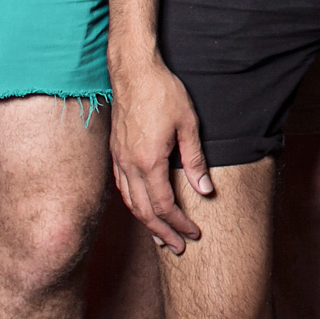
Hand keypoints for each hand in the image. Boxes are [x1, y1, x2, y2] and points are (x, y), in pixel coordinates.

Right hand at [109, 53, 212, 252]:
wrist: (134, 71)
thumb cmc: (164, 93)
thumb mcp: (188, 124)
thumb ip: (195, 160)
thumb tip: (204, 190)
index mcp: (148, 161)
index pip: (163, 205)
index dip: (178, 223)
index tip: (193, 234)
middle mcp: (129, 164)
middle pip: (143, 211)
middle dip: (161, 232)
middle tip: (178, 247)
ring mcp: (119, 159)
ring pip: (129, 202)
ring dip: (146, 222)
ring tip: (161, 236)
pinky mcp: (115, 152)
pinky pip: (122, 187)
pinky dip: (134, 203)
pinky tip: (143, 207)